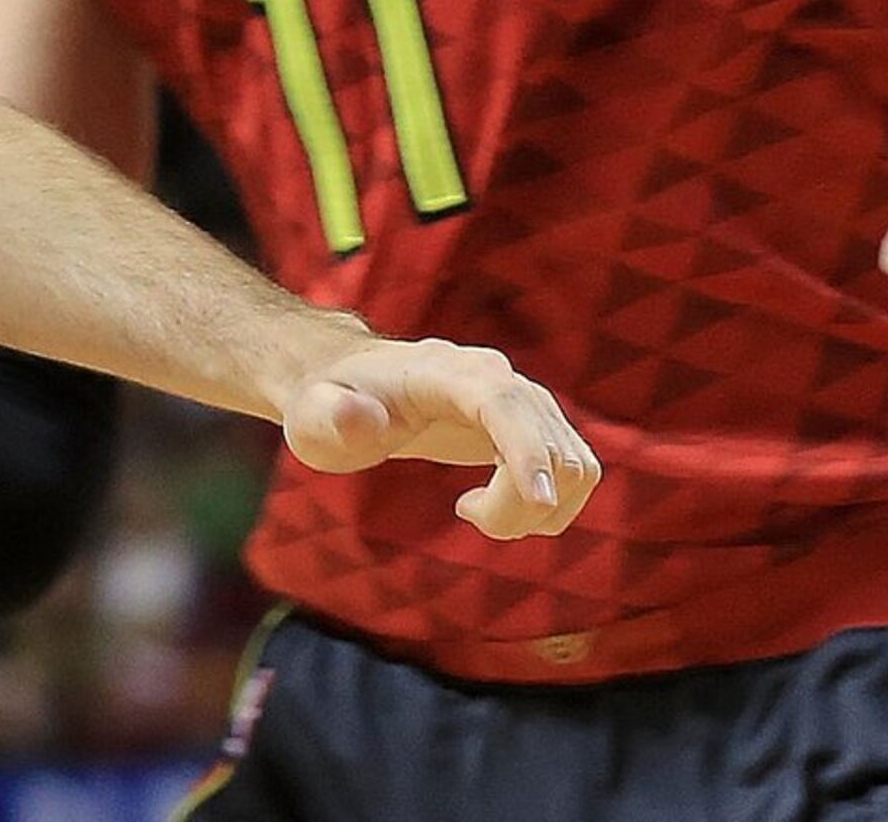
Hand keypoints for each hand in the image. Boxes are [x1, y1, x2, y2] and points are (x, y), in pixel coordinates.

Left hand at [277, 337, 600, 539]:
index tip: (538, 502)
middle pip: (549, 448)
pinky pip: (575, 472)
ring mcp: (525, 400)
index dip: (527, 449)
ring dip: (539, 511)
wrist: (351, 383)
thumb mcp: (312, 416)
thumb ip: (331, 417)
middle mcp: (498, 377)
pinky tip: (492, 502)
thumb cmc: (329, 402)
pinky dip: (550, 506)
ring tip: (477, 511)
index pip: (502, 403)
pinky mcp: (537, 425)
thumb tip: (360, 417)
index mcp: (445, 371)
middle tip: (468, 516)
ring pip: (574, 466)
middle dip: (520, 506)